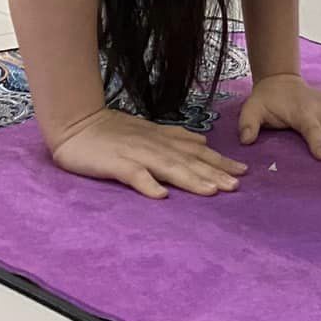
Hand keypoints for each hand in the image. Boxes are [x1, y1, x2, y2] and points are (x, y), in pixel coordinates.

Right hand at [50, 107, 248, 198]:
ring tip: (212, 191)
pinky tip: (161, 197)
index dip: (220, 162)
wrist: (77, 123)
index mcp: (162, 139)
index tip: (243, 172)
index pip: (196, 152)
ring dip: (191, 179)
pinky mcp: (116, 163)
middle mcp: (154, 145)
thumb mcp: (148, 130)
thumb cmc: (111, 130)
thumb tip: (202, 142)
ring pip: (168, 168)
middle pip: (189, 161)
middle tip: (237, 186)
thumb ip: (174, 137)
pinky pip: (134, 175)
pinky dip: (148, 185)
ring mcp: (136, 154)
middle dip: (214, 173)